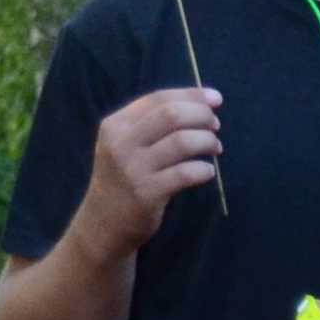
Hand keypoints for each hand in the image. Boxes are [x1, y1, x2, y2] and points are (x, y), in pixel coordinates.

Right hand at [70, 88, 222, 256]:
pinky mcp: (146, 193)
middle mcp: (121, 142)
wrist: (103, 224)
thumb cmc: (123, 179)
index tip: (215, 98)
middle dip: (201, 116)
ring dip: (207, 141)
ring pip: (181, 142)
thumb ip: (152, 124)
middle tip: (215, 125)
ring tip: (215, 148)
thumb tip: (201, 102)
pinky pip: (185, 174)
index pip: (158, 99)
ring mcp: (133, 168)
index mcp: (115, 124)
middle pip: (171, 115)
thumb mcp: (125, 145)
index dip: (191, 95)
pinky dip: (203, 169)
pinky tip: (207, 171)